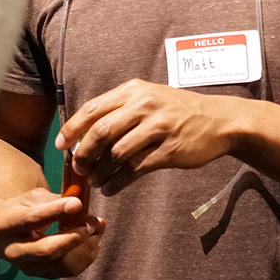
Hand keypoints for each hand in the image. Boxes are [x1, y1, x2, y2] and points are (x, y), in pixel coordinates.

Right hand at [0, 187, 104, 278]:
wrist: (6, 232)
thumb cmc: (23, 209)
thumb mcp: (33, 198)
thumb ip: (55, 201)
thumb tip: (80, 206)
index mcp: (6, 224)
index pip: (31, 220)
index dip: (55, 212)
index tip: (77, 204)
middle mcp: (13, 251)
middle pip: (47, 250)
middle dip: (75, 236)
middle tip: (93, 222)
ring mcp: (27, 267)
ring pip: (63, 265)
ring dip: (86, 247)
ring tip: (97, 228)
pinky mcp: (42, 276)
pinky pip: (70, 271)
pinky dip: (86, 255)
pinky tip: (92, 240)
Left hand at [57, 79, 236, 193]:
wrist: (218, 120)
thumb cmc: (177, 111)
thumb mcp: (149, 98)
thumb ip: (119, 110)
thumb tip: (84, 134)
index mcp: (133, 91)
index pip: (93, 109)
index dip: (72, 129)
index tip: (61, 146)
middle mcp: (144, 106)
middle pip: (100, 132)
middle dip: (83, 154)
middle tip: (78, 168)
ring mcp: (158, 128)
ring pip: (116, 154)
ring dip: (100, 172)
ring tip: (96, 181)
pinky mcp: (170, 150)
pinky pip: (135, 170)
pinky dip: (118, 182)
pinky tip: (112, 188)